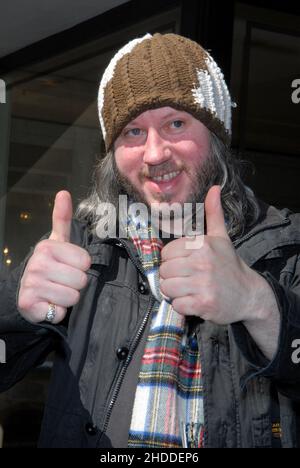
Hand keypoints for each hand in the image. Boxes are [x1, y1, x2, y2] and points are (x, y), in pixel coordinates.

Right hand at [18, 191, 90, 323]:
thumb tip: (63, 192)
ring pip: (73, 297)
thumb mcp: (57, 242)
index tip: (68, 266)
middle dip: (75, 284)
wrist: (28, 291)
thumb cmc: (50, 266)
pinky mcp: (29, 304)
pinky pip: (60, 311)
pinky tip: (48, 304)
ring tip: (55, 292)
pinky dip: (57, 311)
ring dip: (67, 298)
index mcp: (47, 247)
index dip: (81, 267)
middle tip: (62, 281)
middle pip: (81, 280)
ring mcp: (32, 284)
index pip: (85, 261)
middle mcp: (37, 264)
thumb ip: (62, 219)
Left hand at [159, 185, 268, 324]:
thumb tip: (214, 188)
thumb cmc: (229, 266)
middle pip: (164, 270)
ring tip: (188, 289)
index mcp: (202, 245)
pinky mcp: (203, 305)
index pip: (166, 253)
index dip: (172, 260)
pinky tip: (194, 301)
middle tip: (186, 279)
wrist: (249, 295)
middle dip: (171, 277)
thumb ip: (213, 213)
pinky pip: (176, 305)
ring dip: (174, 292)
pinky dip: (182, 306)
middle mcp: (202, 263)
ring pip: (167, 288)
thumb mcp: (221, 237)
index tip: (184, 264)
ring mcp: (203, 285)